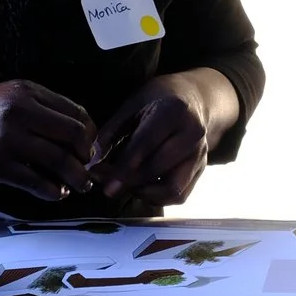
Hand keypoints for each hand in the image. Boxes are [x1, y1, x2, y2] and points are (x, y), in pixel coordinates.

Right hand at [0, 80, 96, 200]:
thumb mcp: (3, 99)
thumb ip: (37, 110)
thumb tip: (74, 135)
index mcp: (25, 91)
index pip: (75, 112)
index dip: (89, 134)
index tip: (89, 149)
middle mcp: (20, 110)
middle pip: (75, 135)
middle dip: (87, 157)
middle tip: (87, 169)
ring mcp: (8, 137)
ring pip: (61, 160)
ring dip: (77, 178)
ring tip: (79, 186)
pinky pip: (37, 182)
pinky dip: (53, 191)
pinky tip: (55, 194)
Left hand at [90, 70, 235, 208]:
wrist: (193, 98)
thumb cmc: (157, 98)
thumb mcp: (132, 105)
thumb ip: (111, 131)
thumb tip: (93, 159)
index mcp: (174, 111)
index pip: (146, 144)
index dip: (124, 167)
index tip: (106, 184)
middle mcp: (192, 134)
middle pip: (157, 169)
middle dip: (128, 182)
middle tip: (106, 185)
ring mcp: (200, 153)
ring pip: (172, 189)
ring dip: (144, 193)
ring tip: (125, 185)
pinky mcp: (202, 169)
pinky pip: (180, 195)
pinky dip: (158, 197)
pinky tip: (141, 188)